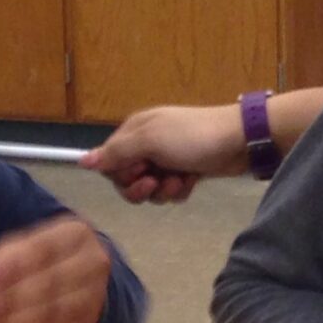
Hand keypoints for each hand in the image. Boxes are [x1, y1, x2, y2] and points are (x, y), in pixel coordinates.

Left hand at [0, 215, 112, 322]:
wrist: (79, 277)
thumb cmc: (44, 261)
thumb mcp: (21, 249)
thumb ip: (1, 263)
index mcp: (75, 234)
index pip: (41, 250)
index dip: (9, 268)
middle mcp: (93, 262)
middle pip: (48, 283)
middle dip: (7, 302)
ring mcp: (96, 294)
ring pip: (53, 312)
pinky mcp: (89, 322)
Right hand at [81, 104, 247, 204]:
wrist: (240, 141)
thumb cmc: (192, 137)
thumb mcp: (150, 141)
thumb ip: (116, 152)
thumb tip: (82, 161)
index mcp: (134, 131)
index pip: (109, 162)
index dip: (121, 175)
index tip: (139, 173)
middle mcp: (147, 144)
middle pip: (127, 179)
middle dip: (142, 187)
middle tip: (157, 181)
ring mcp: (167, 158)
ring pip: (149, 189)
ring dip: (163, 191)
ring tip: (180, 181)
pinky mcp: (185, 171)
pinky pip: (169, 190)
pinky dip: (178, 190)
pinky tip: (190, 183)